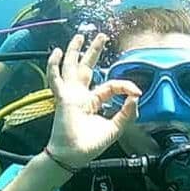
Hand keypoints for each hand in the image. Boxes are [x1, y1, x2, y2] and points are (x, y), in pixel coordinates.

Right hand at [45, 33, 141, 167]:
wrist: (73, 155)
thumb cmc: (90, 145)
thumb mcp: (115, 128)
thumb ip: (126, 113)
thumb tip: (135, 98)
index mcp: (93, 102)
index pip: (110, 85)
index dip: (124, 85)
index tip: (136, 91)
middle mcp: (81, 95)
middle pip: (87, 67)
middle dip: (93, 51)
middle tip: (101, 36)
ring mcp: (71, 94)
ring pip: (71, 67)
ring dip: (75, 51)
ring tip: (80, 36)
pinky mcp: (63, 97)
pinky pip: (55, 78)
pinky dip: (53, 65)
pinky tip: (55, 52)